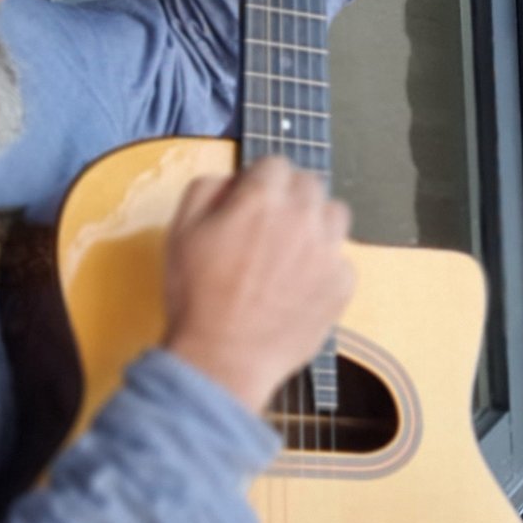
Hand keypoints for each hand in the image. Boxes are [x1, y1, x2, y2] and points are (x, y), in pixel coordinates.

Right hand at [162, 160, 353, 413]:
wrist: (222, 358)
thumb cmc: (197, 298)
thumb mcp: (180, 231)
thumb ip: (206, 189)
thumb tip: (232, 180)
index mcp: (261, 200)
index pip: (275, 163)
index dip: (259, 179)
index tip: (252, 197)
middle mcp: (301, 218)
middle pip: (310, 183)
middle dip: (290, 195)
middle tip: (270, 224)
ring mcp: (327, 252)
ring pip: (335, 215)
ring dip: (315, 223)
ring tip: (291, 249)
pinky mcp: (341, 285)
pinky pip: (342, 259)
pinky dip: (325, 266)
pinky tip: (300, 284)